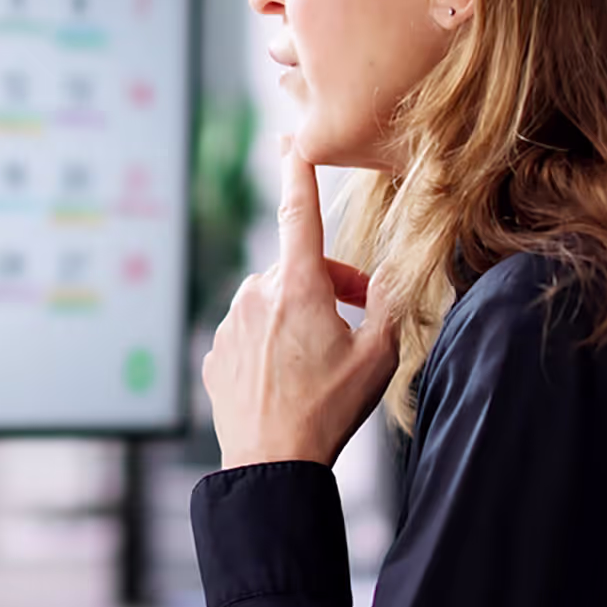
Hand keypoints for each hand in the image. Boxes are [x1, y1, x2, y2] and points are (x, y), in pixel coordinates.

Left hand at [202, 138, 398, 469]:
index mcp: (297, 284)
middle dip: (328, 285)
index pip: (300, 210)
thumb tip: (391, 274)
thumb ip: (389, 304)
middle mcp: (256, 293)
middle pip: (298, 269)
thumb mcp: (379, 356)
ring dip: (298, 316)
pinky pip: (248, 334)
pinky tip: (288, 379)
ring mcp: (230, 322)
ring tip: (320, 360)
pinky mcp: (215, 351)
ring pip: (272, 301)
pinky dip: (270, 345)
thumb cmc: (328, 409)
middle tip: (356, 320)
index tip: (290, 142)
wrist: (272, 464)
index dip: (299, 171)